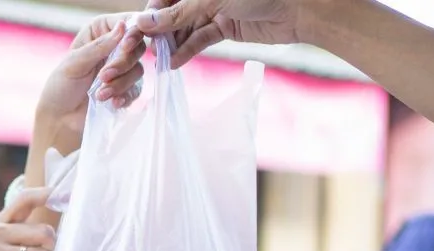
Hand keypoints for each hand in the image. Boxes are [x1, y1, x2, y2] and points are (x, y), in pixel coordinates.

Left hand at [35, 13, 146, 152]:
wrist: (62, 120)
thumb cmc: (61, 88)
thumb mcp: (75, 62)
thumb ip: (100, 46)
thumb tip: (123, 27)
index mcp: (99, 33)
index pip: (125, 23)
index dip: (132, 33)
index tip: (125, 46)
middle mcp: (113, 49)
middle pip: (136, 48)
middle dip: (122, 64)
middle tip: (103, 77)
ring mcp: (121, 70)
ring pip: (137, 70)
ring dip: (120, 84)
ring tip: (100, 95)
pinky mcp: (126, 90)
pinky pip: (136, 90)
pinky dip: (125, 96)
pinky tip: (111, 103)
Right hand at [137, 0, 303, 67]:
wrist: (295, 8)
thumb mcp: (211, 0)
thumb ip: (179, 13)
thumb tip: (146, 22)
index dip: (152, 12)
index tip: (138, 30)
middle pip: (174, 12)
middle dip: (160, 31)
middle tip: (146, 49)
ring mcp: (214, 9)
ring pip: (187, 27)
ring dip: (173, 43)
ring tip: (159, 61)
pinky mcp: (225, 28)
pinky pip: (201, 39)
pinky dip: (189, 50)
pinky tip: (175, 62)